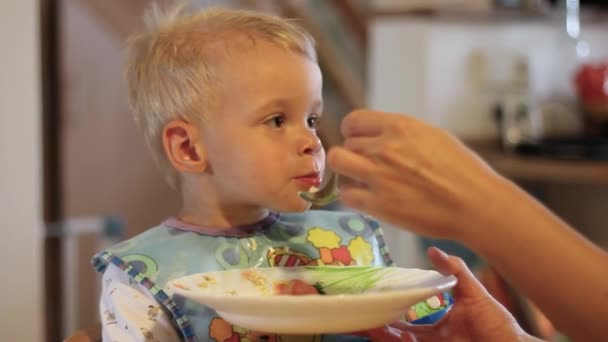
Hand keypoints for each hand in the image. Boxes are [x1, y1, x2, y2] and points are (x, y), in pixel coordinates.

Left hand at [327, 110, 505, 240]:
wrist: (475, 204)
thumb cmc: (462, 171)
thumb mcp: (432, 136)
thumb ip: (400, 134)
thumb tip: (377, 135)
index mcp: (400, 126)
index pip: (353, 121)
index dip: (353, 133)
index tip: (360, 142)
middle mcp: (385, 148)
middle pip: (345, 144)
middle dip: (353, 155)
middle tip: (366, 167)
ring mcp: (379, 176)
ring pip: (339, 165)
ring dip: (347, 173)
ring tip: (363, 182)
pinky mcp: (378, 204)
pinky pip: (346, 194)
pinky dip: (353, 196)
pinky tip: (368, 198)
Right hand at [358, 247, 528, 341]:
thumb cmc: (498, 325)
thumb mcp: (474, 294)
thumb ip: (455, 272)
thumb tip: (433, 251)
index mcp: (440, 325)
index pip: (410, 319)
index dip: (392, 312)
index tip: (377, 299)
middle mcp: (434, 339)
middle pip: (399, 333)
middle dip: (380, 326)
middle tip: (363, 316)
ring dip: (384, 335)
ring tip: (369, 326)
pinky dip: (397, 341)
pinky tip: (390, 334)